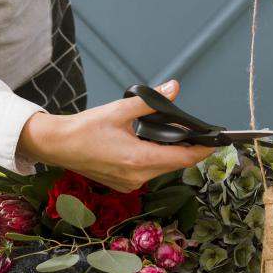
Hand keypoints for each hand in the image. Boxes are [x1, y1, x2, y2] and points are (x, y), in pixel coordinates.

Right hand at [16, 79, 213, 191]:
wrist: (56, 145)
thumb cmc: (83, 129)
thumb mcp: (119, 110)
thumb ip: (149, 101)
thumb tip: (172, 89)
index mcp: (139, 160)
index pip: (183, 158)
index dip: (202, 149)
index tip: (216, 141)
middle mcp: (137, 177)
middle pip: (175, 164)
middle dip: (187, 148)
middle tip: (193, 130)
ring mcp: (130, 183)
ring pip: (162, 168)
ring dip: (169, 153)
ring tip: (170, 134)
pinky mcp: (123, 184)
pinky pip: (148, 172)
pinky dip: (154, 159)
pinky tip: (149, 144)